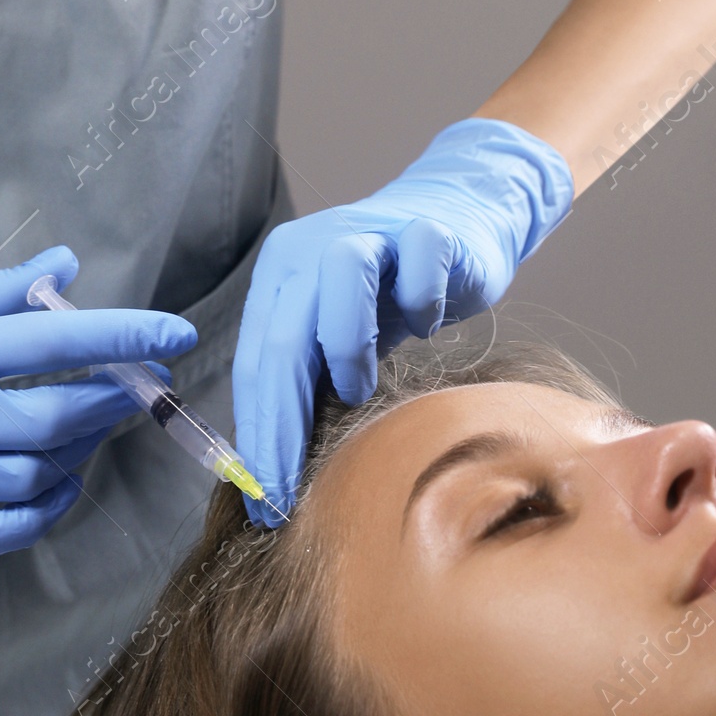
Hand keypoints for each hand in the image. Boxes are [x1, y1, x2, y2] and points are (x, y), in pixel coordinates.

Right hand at [0, 249, 196, 558]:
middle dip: (112, 403)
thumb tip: (68, 267)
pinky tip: (57, 487)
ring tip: (89, 428)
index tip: (177, 334)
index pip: (57, 341)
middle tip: (134, 387)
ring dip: (79, 454)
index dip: (126, 338)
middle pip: (59, 419)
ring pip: (35, 477)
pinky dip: (40, 514)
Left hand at [232, 119, 571, 523]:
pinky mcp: (429, 229)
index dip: (257, 435)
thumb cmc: (392, 291)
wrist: (460, 216)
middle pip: (284, 335)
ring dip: (345, 346)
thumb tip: (281, 470)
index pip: (255, 363)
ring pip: (342, 277)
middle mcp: (314, 249)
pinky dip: (422, 304)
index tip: (262, 500)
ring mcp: (371, 231)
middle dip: (280, 421)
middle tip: (288, 488)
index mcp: (282, 276)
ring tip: (357, 389)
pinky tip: (426, 326)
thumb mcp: (340, 336)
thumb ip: (311, 381)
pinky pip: (420, 266)